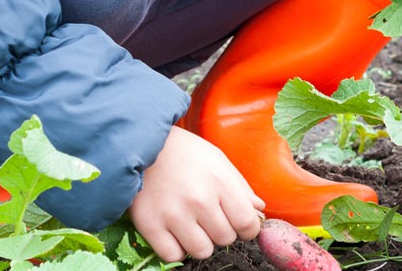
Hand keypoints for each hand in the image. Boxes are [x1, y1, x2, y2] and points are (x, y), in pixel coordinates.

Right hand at [130, 125, 264, 262]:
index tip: (240, 225)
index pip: (247, 224)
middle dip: (222, 230)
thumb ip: (240, 186)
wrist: (142, 145)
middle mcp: (199, 201)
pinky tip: (176, 231)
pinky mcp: (150, 226)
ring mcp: (174, 215)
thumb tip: (258, 209)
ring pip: (202, 251)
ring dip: (201, 241)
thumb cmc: (185, 152)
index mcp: (220, 182)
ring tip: (193, 224)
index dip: (248, 228)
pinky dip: (177, 248)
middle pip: (225, 239)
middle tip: (210, 216)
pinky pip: (174, 255)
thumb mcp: (218, 160)